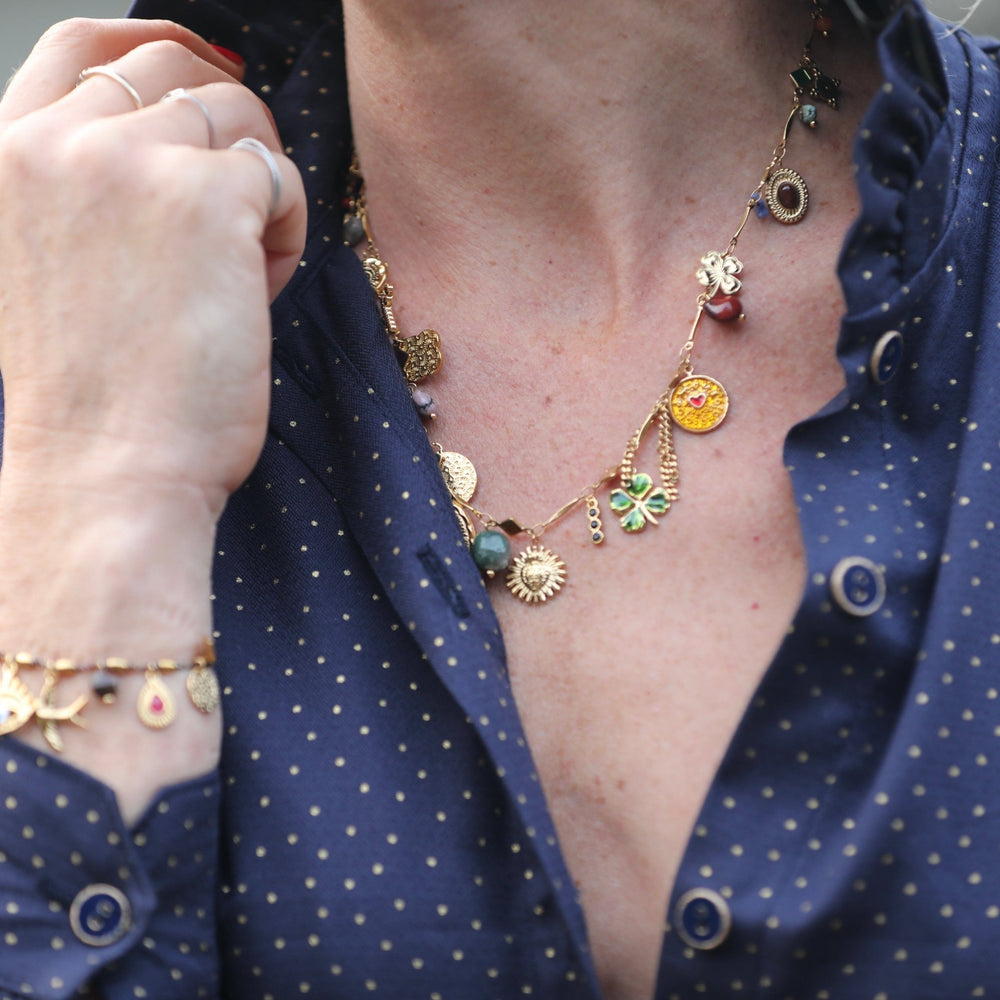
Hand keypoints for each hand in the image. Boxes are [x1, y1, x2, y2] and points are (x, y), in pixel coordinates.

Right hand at [0, 18, 306, 514]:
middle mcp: (59, 142)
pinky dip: (288, 227)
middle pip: (176, 73)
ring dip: (257, 189)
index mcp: (9, 157)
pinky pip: (280, 173)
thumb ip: (93, 190)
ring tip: (239, 276)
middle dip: (226, 131)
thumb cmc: (96, 395)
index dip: (157, 43)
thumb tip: (183, 136)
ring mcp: (132, 162)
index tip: (211, 67)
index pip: (82, 46)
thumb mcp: (57, 267)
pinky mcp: (208, 197)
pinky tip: (260, 290)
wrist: (107, 471)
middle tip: (240, 215)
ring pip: (237, 117)